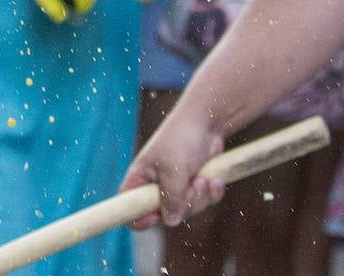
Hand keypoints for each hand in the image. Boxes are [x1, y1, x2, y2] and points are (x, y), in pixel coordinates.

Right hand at [122, 111, 226, 227]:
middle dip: (185, 205)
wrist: (207, 122)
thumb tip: (170, 222)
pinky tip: (215, 179)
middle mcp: (156, 186)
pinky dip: (212, 194)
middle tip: (193, 186)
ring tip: (205, 179)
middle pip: (165, 215)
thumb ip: (172, 198)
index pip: (128, 205)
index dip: (137, 218)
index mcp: (140, 179)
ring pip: (188, 210)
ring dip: (201, 197)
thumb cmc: (181, 139)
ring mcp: (177, 187)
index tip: (154, 218)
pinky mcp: (195, 185)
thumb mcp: (174, 170)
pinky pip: (204, 202)